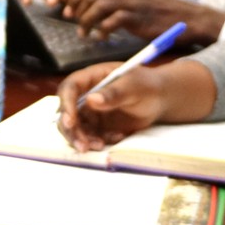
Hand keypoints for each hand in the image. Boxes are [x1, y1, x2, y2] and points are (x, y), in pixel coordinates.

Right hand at [55, 58, 218, 152]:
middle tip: (82, 145)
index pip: (69, 89)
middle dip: (71, 131)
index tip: (70, 121)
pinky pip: (92, 137)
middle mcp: (85, 95)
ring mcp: (91, 112)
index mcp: (90, 78)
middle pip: (66, 113)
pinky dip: (101, 141)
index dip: (66, 105)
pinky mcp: (98, 126)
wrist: (159, 98)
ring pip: (77, 129)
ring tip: (101, 145)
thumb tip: (91, 100)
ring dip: (84, 140)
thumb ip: (113, 94)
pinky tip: (118, 137)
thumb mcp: (133, 86)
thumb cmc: (147, 85)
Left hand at [64, 0, 224, 43]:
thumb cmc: (163, 10)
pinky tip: (101, 38)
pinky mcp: (139, 17)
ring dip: (86, 20)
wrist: (189, 18)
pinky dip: (102, 30)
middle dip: (77, 7)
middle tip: (73, 22)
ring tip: (84, 33)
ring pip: (99, 4)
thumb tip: (99, 1)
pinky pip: (113, 20)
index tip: (70, 10)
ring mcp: (134, 1)